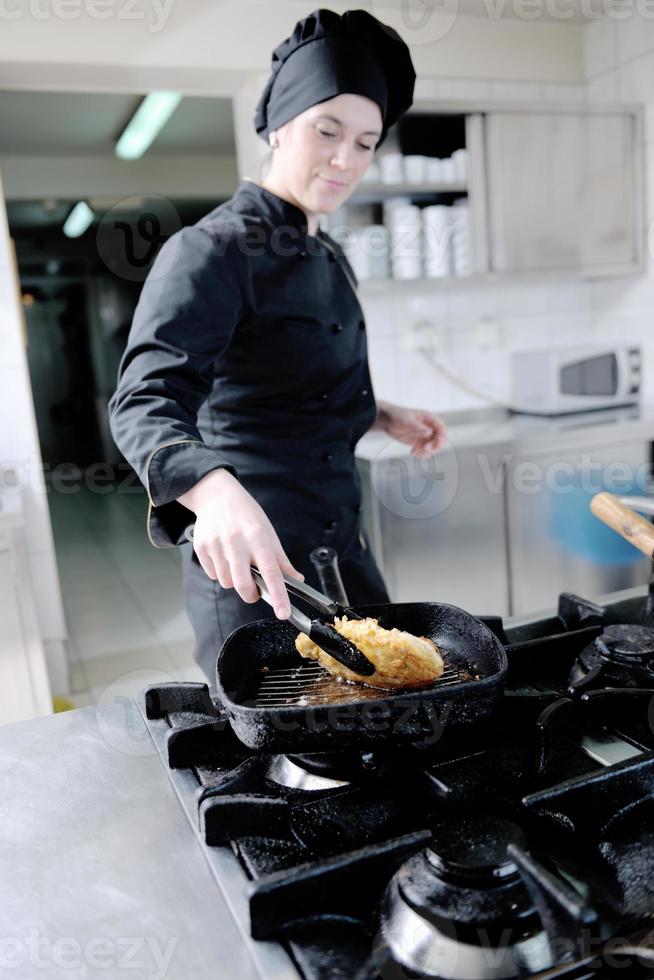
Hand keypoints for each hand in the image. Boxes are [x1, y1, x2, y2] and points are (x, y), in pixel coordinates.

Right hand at [177, 469, 303, 618]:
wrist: (217, 496)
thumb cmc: (246, 515)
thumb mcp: (268, 532)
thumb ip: (281, 560)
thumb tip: (297, 580)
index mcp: (257, 537)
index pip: (271, 572)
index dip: (278, 595)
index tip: (283, 613)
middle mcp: (236, 541)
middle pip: (243, 585)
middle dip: (250, 594)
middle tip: (255, 590)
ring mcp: (216, 545)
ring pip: (226, 582)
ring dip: (234, 580)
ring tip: (237, 562)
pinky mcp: (202, 547)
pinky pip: (213, 574)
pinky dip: (220, 572)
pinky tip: (223, 556)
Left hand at [376, 401, 446, 458]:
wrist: (386, 421)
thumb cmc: (397, 416)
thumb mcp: (407, 421)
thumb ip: (418, 427)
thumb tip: (430, 433)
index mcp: (430, 419)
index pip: (442, 429)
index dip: (441, 438)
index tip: (433, 446)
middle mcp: (429, 427)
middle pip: (439, 440)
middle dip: (434, 447)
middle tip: (424, 450)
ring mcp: (424, 435)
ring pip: (432, 447)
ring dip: (427, 452)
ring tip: (416, 453)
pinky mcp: (419, 442)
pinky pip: (425, 450)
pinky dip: (421, 454)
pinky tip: (412, 452)